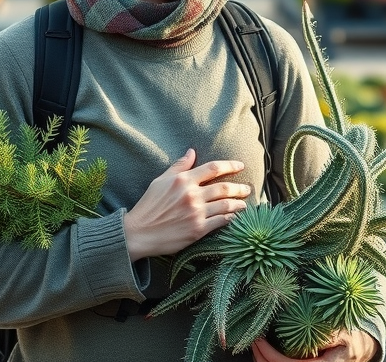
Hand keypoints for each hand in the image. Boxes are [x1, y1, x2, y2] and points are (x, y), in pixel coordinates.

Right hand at [123, 149, 248, 260]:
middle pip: (224, 187)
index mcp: (183, 180)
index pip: (213, 168)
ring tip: (244, 203)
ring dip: (238, 203)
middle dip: (239, 187)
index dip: (230, 165)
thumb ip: (178, 166)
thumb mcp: (160, 181)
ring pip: (226, 205)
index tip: (240, 166)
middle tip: (247, 188)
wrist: (138, 233)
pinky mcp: (198, 230)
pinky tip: (235, 217)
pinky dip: (231, 218)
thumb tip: (192, 152)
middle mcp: (192, 195)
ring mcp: (196, 213)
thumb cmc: (148, 206)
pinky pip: (221, 221)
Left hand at [252, 330, 378, 361]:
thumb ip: (329, 331)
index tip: (259, 340)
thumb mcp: (345, 331)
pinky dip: (271, 361)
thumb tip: (310, 325)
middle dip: (261, 358)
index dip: (271, 356)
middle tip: (253, 341)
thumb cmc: (353, 337)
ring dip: (263, 361)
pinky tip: (265, 352)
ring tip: (256, 345)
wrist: (361, 348)